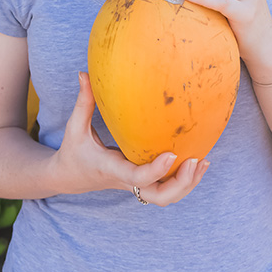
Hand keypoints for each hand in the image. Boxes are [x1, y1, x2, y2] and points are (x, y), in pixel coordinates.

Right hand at [50, 72, 209, 205]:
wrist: (69, 178)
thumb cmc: (73, 150)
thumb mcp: (75, 127)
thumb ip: (84, 101)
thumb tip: (84, 73)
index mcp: (111, 169)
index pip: (136, 178)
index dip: (155, 170)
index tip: (172, 154)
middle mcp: (126, 181)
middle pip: (158, 196)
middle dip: (179, 184)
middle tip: (194, 161)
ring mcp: (135, 186)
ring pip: (165, 197)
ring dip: (186, 185)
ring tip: (202, 162)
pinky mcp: (141, 184)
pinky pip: (166, 189)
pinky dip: (184, 181)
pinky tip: (198, 163)